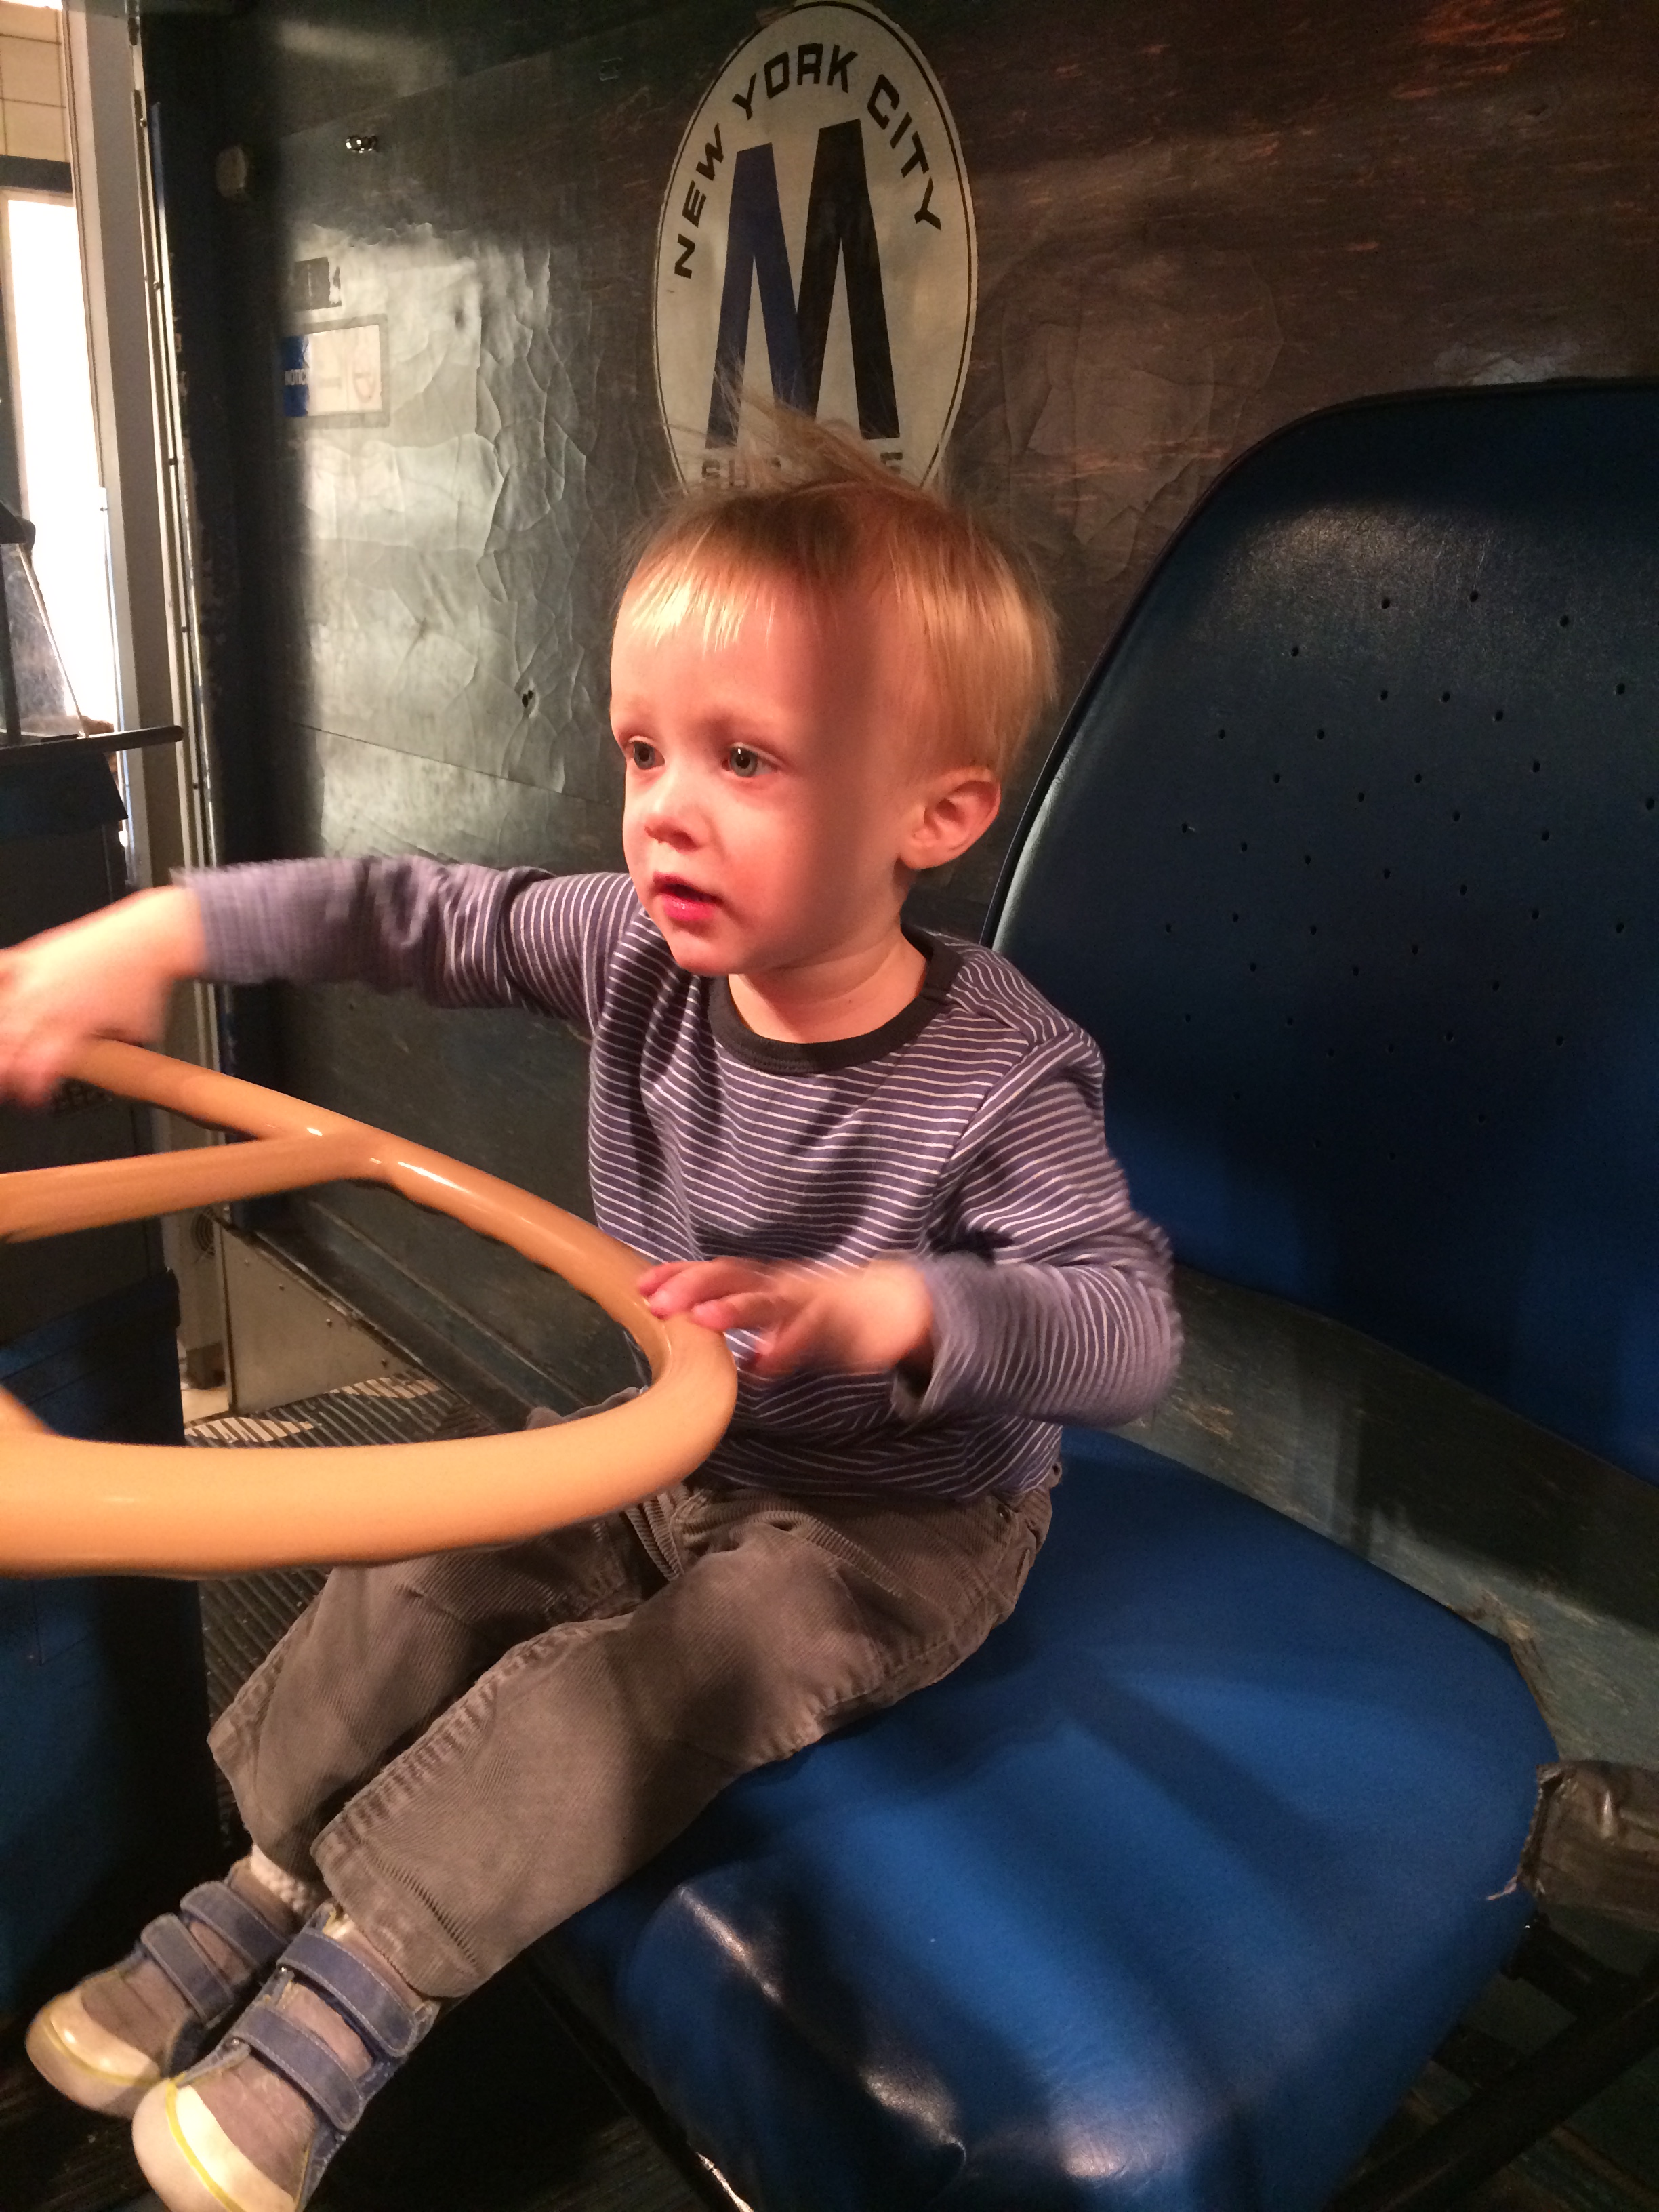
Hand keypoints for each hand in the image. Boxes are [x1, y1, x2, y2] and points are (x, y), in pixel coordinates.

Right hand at [0, 886, 205, 1106]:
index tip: (31, 1096)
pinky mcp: (36, 952)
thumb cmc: (146, 980)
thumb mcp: (136, 1029)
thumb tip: (115, 1058)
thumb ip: (114, 1047)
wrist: (149, 938)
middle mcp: (53, 1003)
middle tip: (5, 1079)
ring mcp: (39, 977)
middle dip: (5, 1065)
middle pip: (13, 1041)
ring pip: (2, 1010)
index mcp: (75, 1027)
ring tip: (0, 1047)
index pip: (42, 1064)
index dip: (33, 1086)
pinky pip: (3, 965)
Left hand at [639, 1254, 932, 1380]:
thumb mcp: (774, 1315)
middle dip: (695, 1286)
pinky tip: (766, 1361)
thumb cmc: (822, 1312)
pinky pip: (815, 1331)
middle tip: (660, 1305)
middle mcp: (783, 1285)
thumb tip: (692, 1346)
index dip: (678, 1275)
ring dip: (737, 1308)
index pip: (715, 1271)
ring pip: (771, 1300)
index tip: (641, 1286)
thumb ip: (737, 1323)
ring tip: (705, 1320)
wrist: (893, 1303)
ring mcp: (813, 1300)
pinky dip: (790, 1343)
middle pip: (734, 1276)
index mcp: (764, 1282)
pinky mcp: (843, 1324)